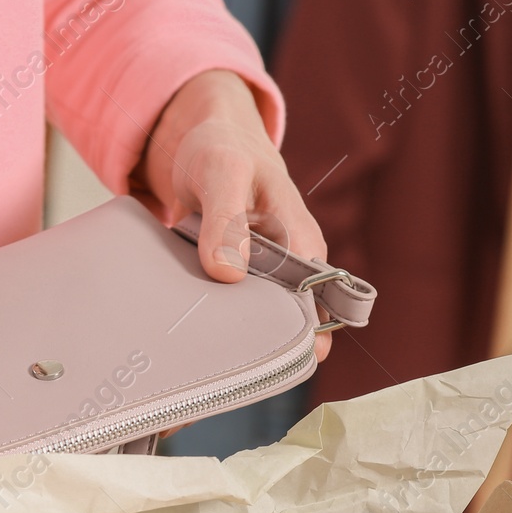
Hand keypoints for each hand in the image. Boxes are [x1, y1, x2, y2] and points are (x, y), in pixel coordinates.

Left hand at [136, 69, 331, 360]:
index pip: (317, 304)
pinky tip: (194, 338)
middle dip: (266, 349)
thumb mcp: (223, 173)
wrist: (208, 142)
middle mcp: (291, 266)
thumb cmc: (224, 151)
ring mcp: (263, 276)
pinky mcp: (236, 281)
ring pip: (260, 322)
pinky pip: (232, 312)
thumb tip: (229, 274)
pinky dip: (215, 324)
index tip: (271, 361)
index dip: (301, 336)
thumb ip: (226, 220)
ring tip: (207, 359)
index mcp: (304, 243)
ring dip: (237, 339)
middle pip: (291, 324)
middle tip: (228, 370)